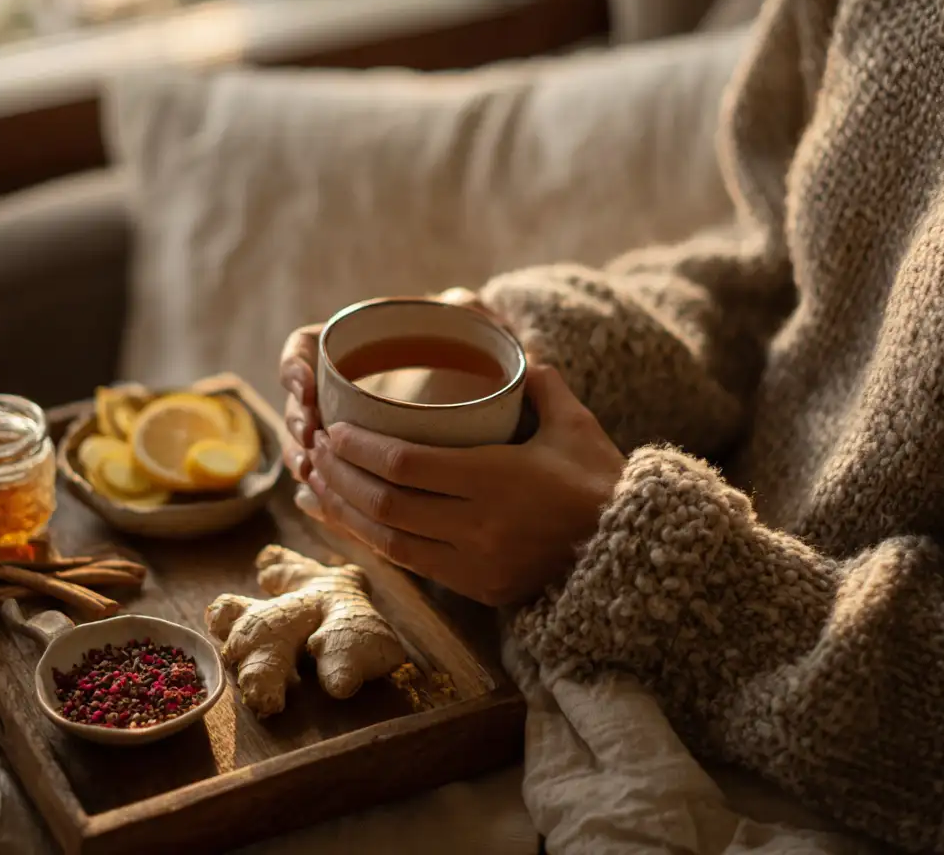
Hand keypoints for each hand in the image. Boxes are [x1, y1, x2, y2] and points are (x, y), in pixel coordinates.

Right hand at [278, 288, 497, 482]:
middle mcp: (341, 387)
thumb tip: (460, 301)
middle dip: (295, 420)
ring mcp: (347, 428)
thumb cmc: (472, 356)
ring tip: (309, 471)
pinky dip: (321, 488)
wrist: (486, 398)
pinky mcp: (360, 464)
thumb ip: (466, 308)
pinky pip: (328, 477)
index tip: (305, 384)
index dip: (294, 365)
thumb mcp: (471, 326)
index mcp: (355, 345)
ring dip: (300, 456)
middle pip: (298, 403)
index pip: (304, 348)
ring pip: (306, 444)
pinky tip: (320, 500)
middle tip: (311, 435)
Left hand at [301, 363, 624, 605]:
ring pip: (390, 540)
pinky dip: (371, 540)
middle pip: (387, 503)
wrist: (631, 556)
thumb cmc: (601, 483)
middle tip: (312, 453)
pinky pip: (410, 564)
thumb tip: (515, 353)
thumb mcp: (575, 425)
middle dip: (341, 478)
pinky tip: (347, 521)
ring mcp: (475, 563)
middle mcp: (479, 525)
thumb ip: (542, 383)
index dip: (361, 449)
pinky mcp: (476, 589)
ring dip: (345, 513)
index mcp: (498, 479)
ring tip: (312, 488)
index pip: (408, 464)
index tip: (333, 430)